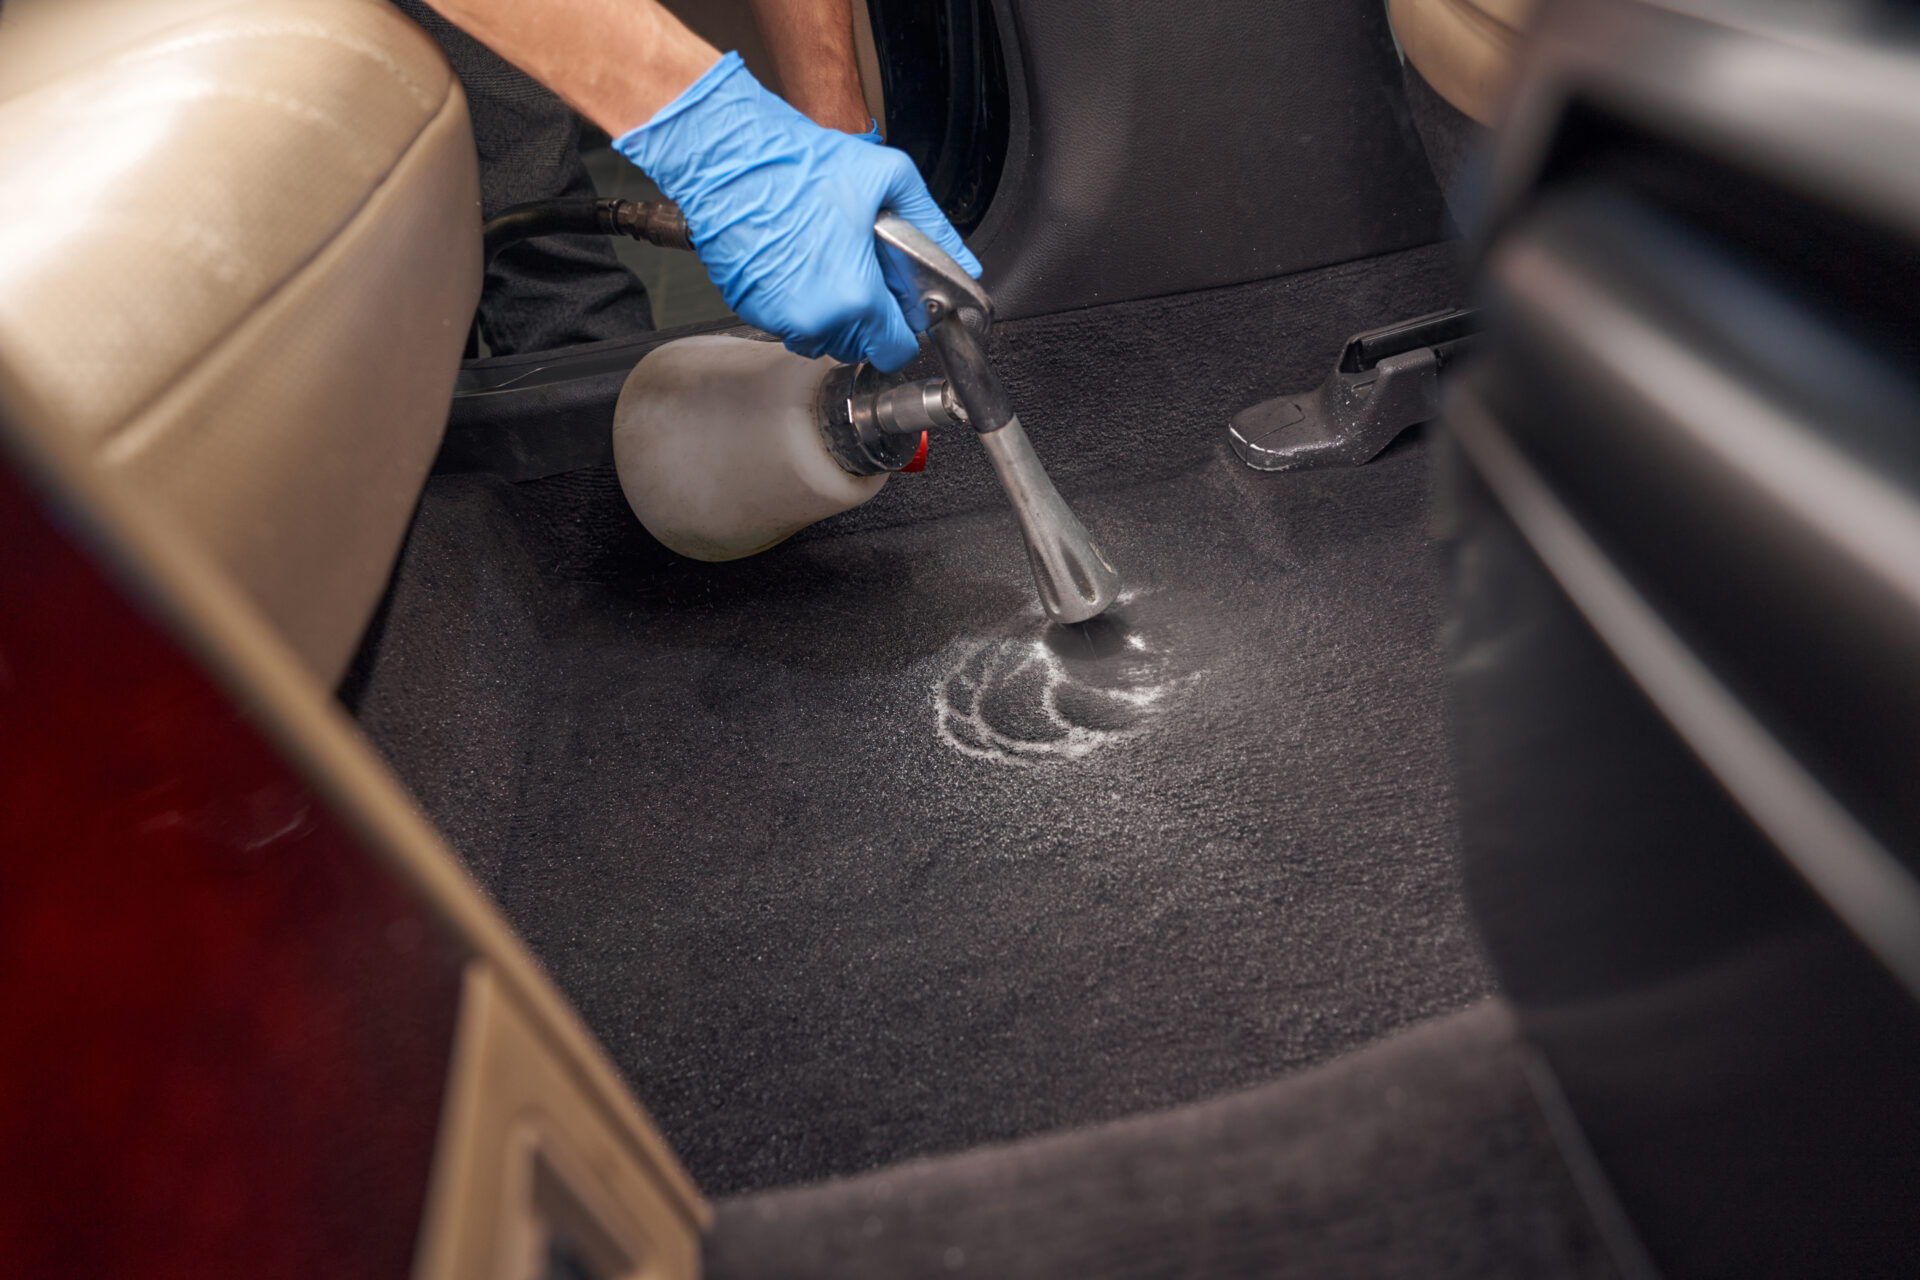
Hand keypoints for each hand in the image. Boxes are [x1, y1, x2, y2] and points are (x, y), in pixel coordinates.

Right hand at [615, 53, 981, 371]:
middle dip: (869, 319)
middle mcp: (816, 319)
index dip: (905, 328)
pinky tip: (798, 259)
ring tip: (829, 261)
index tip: (901, 308)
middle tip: (863, 271)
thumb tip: (963, 262)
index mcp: (856, 297)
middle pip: (860, 348)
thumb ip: (934, 229)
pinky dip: (797, 302)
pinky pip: (788, 322)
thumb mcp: (890, 180)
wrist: (730, 156)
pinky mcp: (751, 308)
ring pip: (821, 338)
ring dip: (832, 314)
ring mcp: (779, 318)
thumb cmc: (801, 164)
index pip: (896, 350)